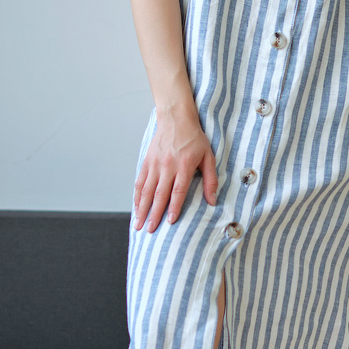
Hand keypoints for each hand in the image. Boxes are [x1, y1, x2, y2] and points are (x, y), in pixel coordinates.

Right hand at [133, 100, 218, 230]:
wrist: (176, 118)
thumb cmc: (195, 138)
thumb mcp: (208, 156)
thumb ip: (211, 179)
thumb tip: (212, 201)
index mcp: (184, 166)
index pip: (178, 190)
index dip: (173, 207)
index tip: (169, 221)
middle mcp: (167, 166)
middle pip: (159, 194)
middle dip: (154, 213)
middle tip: (149, 229)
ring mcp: (155, 164)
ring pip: (147, 190)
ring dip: (142, 208)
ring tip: (139, 224)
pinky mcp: (147, 161)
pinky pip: (140, 181)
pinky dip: (137, 196)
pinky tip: (136, 207)